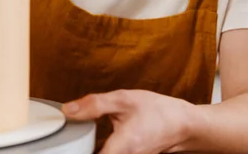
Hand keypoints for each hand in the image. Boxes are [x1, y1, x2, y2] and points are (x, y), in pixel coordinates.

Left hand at [62, 89, 194, 153]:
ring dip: (90, 148)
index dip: (75, 151)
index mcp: (121, 148)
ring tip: (79, 138)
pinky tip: (95, 138)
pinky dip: (101, 148)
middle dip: (80, 148)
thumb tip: (68, 110)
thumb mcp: (124, 100)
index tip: (64, 145)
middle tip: (68, 140)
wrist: (183, 125)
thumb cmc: (158, 112)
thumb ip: (94, 105)